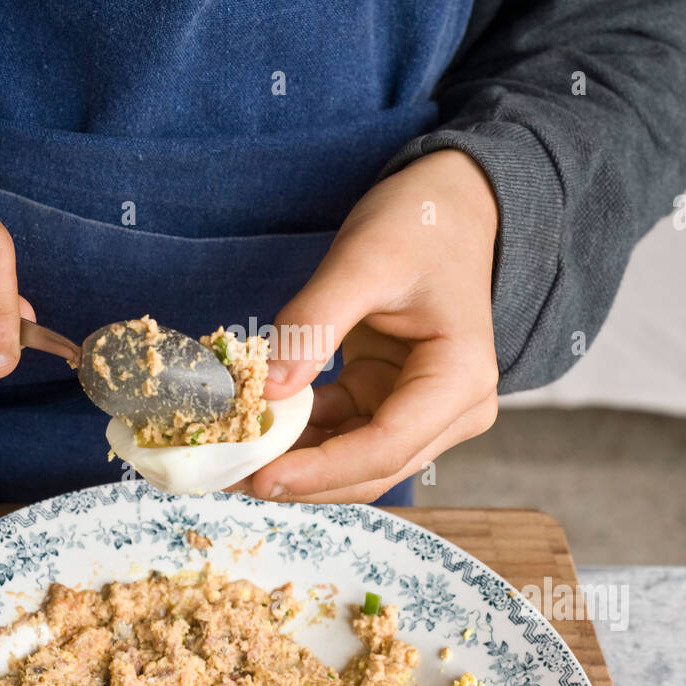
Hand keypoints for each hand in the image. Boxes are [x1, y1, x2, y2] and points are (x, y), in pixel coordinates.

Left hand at [241, 149, 499, 502]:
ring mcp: (423, 410)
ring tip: (228, 457)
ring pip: (352, 462)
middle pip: (369, 470)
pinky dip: (300, 436)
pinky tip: (252, 429)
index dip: (318, 471)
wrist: (450, 207)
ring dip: (294, 463)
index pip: (384, 447)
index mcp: (459, 379)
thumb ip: (313, 324)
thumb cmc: (420, 224)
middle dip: (299, 479)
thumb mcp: (363, 261)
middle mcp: (452, 409)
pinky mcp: (392, 401)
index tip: (256, 476)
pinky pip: (342, 433)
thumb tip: (267, 391)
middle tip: (226, 476)